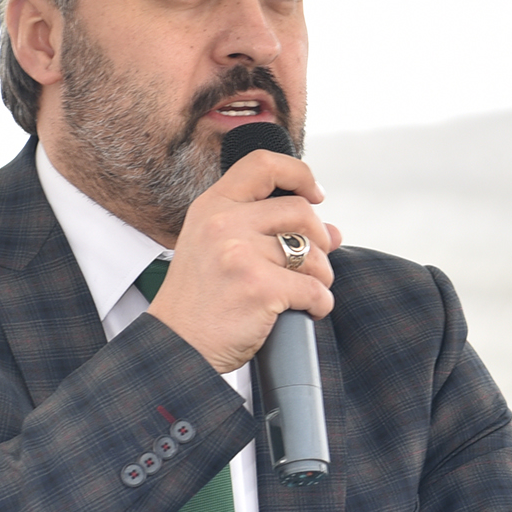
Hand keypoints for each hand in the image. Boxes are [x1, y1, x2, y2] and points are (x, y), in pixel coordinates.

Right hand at [145, 149, 343, 373]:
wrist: (178, 347)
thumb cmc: (201, 302)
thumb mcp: (221, 251)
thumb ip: (269, 232)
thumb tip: (333, 231)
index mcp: (212, 206)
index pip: (263, 164)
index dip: (299, 174)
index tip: (315, 194)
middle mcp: (224, 223)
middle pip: (301, 211)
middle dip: (318, 240)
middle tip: (313, 264)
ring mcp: (241, 254)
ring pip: (313, 254)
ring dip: (320, 277)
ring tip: (304, 293)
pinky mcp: (259, 287)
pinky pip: (315, 290)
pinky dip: (320, 304)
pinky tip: (306, 312)